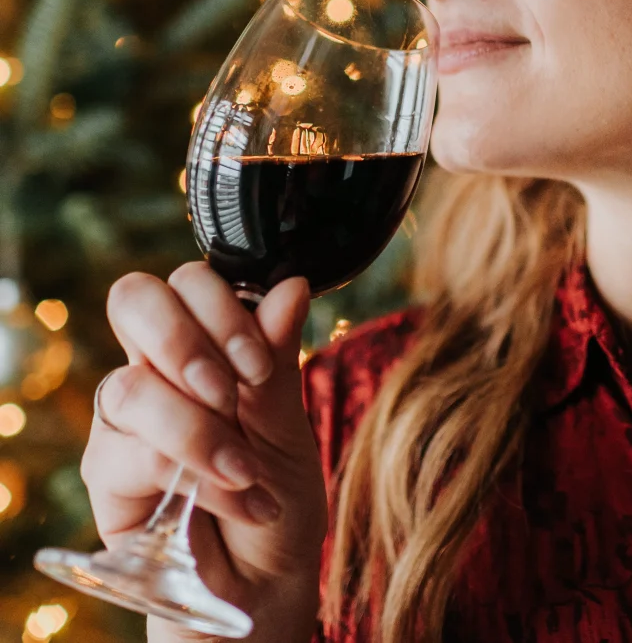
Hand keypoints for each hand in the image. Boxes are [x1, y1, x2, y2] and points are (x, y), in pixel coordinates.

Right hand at [81, 265, 324, 642]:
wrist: (264, 581)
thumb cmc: (278, 494)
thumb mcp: (290, 423)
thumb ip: (277, 356)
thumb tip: (291, 284)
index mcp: (207, 343)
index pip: (186, 282)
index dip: (218, 306)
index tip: (259, 362)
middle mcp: (158, 369)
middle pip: (134, 299)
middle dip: (188, 339)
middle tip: (235, 390)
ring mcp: (126, 419)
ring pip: (133, 384)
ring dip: (201, 427)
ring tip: (249, 469)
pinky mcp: (108, 474)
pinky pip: (135, 452)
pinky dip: (195, 473)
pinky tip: (235, 496)